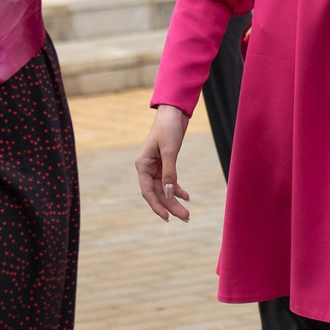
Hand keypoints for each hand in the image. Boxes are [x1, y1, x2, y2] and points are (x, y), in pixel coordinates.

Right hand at [136, 103, 192, 220]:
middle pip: (158, 193)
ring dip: (175, 200)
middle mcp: (147, 168)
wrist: (173, 112)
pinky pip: (170, 181)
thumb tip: (170, 194)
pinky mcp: (165, 163)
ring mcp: (156, 167)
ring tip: (187, 212)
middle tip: (186, 217)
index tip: (167, 217)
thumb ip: (169, 173)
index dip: (157, 206)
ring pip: (164, 189)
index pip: (148, 192)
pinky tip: (187, 196)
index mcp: (143, 165)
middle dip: (171, 206)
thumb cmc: (168, 128)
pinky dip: (178, 189)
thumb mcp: (170, 150)